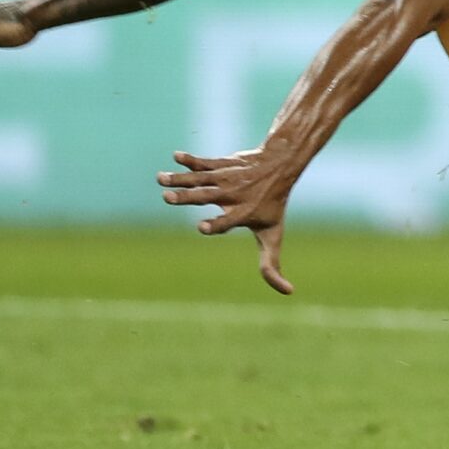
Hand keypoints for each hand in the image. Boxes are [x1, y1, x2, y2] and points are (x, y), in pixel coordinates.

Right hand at [159, 149, 296, 293]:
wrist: (280, 166)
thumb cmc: (272, 206)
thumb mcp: (273, 235)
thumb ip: (271, 264)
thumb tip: (289, 292)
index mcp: (243, 214)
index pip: (228, 221)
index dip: (216, 225)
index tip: (201, 227)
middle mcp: (234, 195)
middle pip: (207, 197)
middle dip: (187, 197)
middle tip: (168, 198)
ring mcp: (227, 178)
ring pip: (200, 179)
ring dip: (180, 179)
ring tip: (160, 179)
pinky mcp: (221, 164)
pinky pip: (204, 162)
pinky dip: (190, 159)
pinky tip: (176, 156)